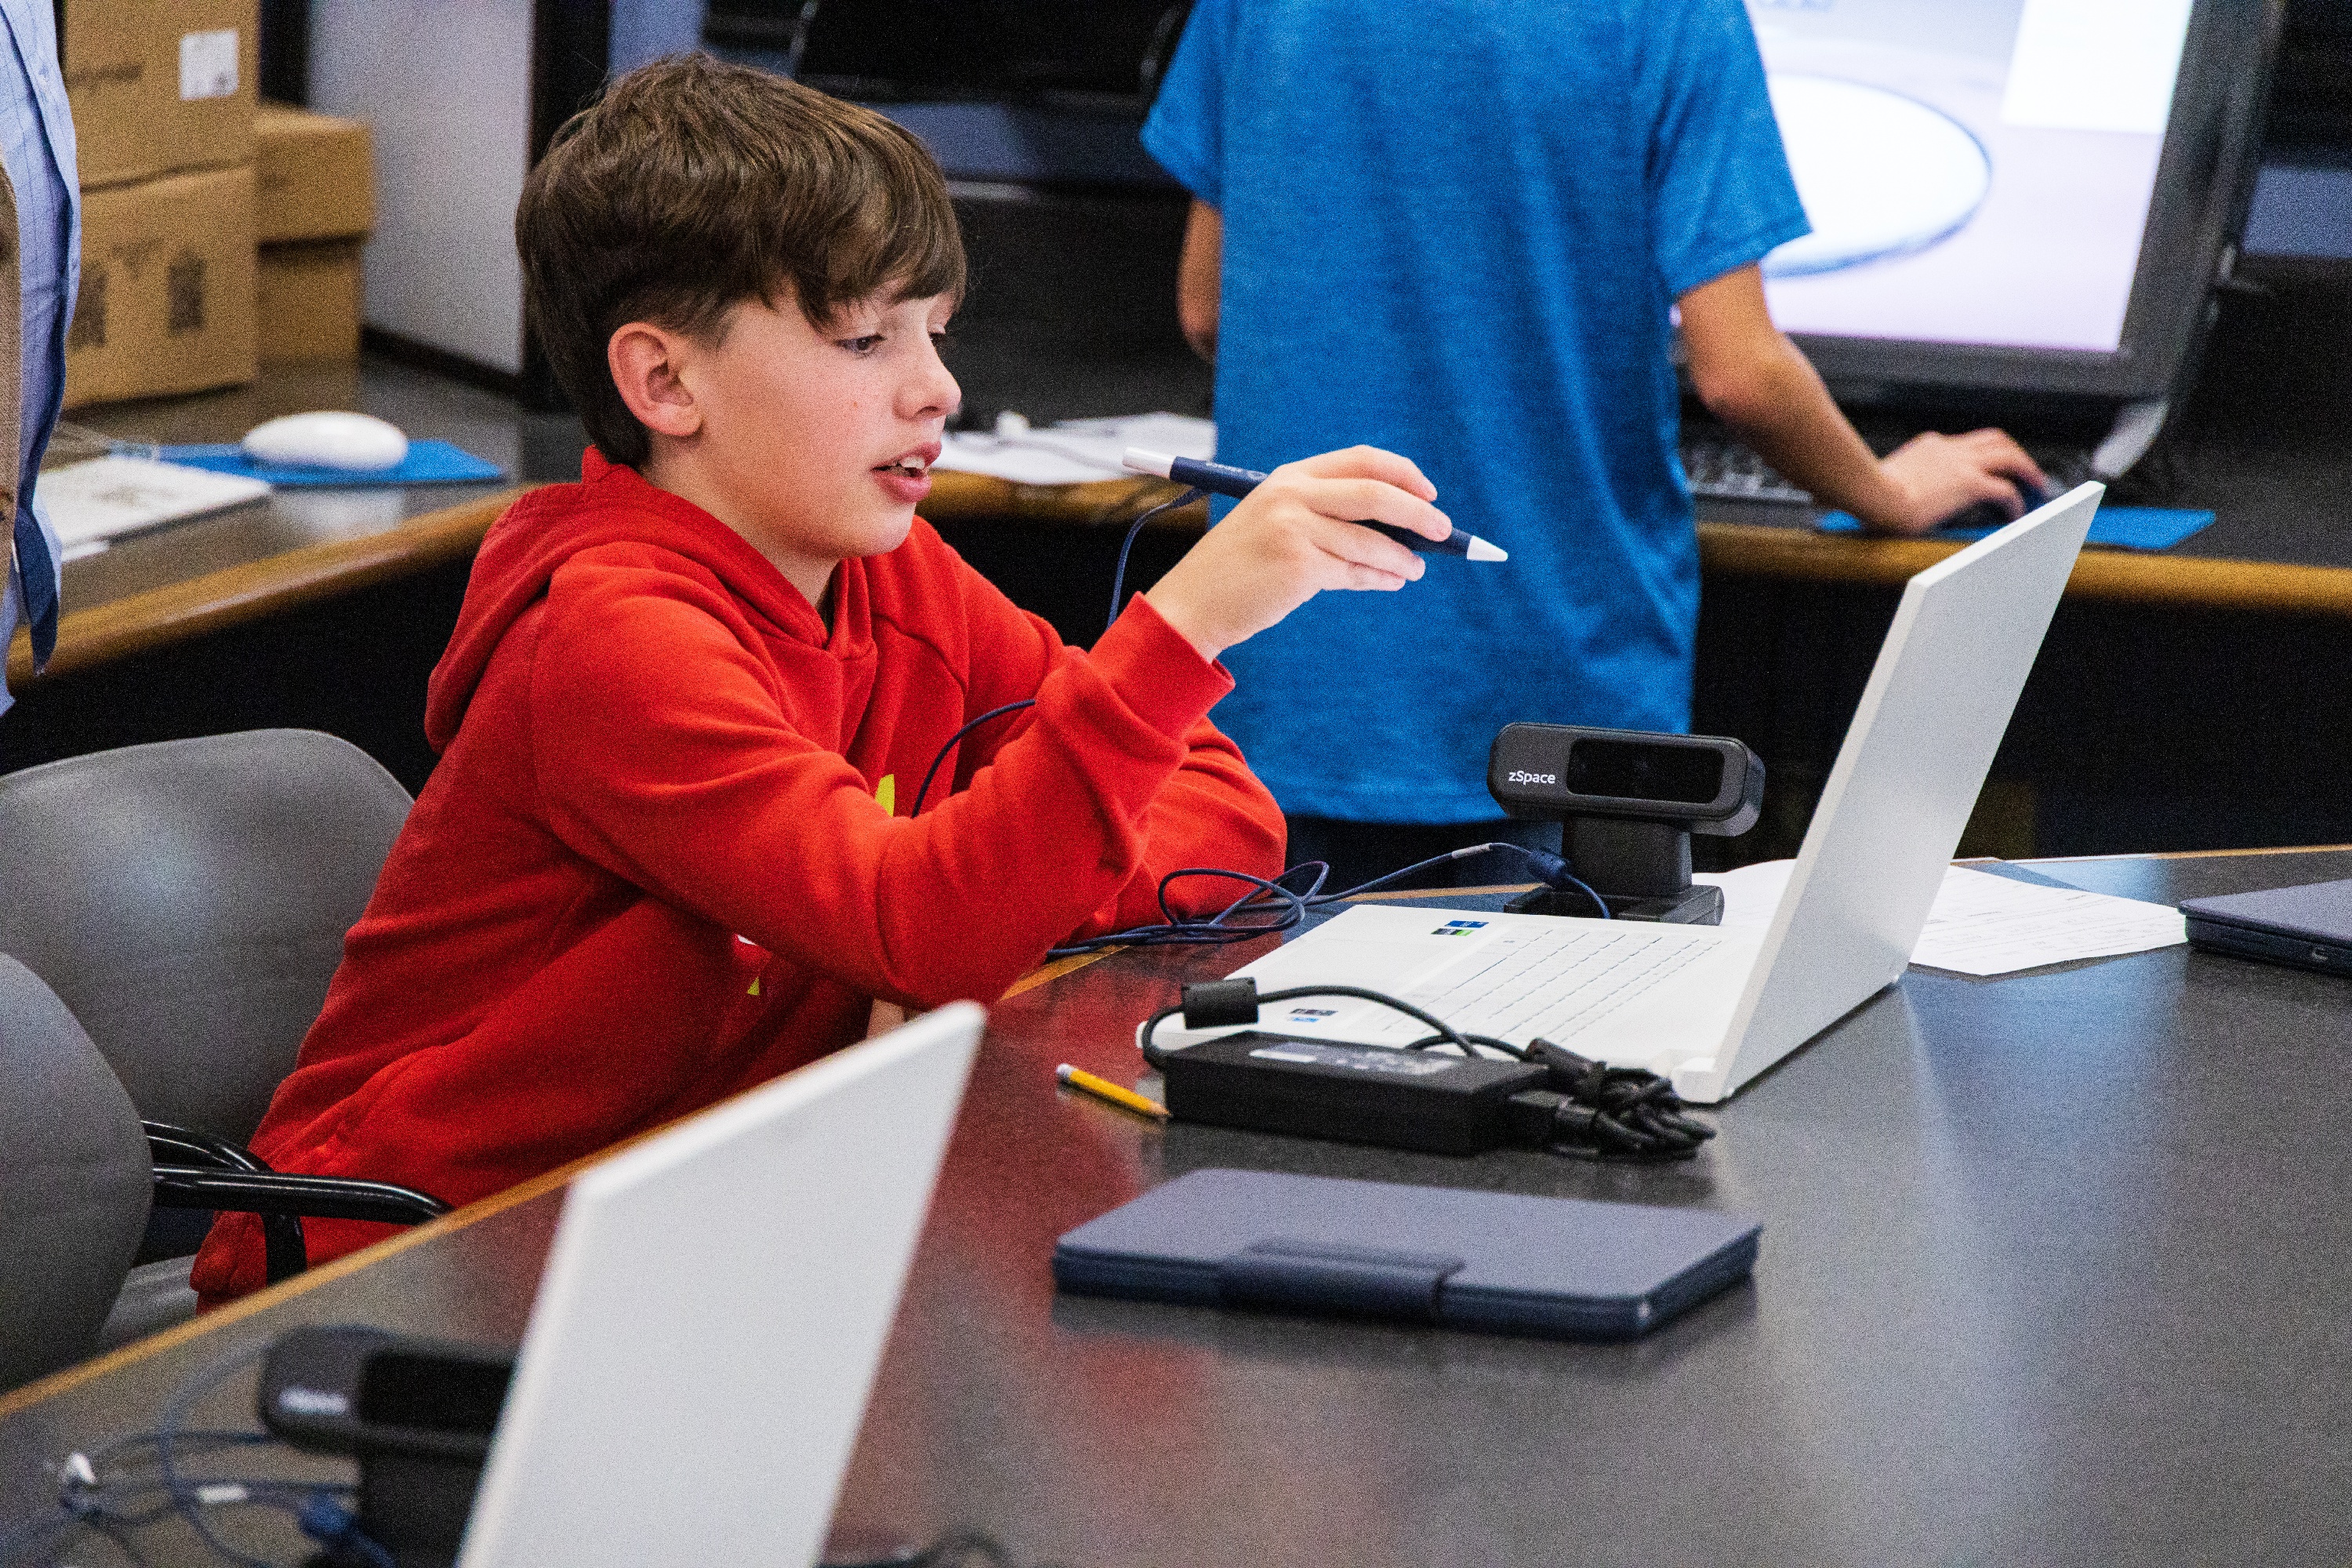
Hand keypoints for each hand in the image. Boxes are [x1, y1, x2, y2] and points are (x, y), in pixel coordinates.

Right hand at [1143, 446, 1450, 660]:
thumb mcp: (1277, 525)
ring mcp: (1294, 529)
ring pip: (1371, 541)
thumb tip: (1399, 528)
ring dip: (1401, 558)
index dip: (1402, 473)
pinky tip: (1392, 582)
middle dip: (1418, 512)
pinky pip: (1355, 572)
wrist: (1194, 605)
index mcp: (1289, 477)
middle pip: (1375, 493)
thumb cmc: (1240, 570)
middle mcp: (1292, 495)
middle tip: (1444, 530)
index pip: (1361, 460)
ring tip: (1415, 570)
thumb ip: (1326, 516)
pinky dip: (1379, 578)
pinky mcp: (1298, 566)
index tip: (1428, 493)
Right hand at [1869, 429, 2049, 536]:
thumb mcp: (1887, 480)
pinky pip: (2006, 491)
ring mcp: (1962, 465)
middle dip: (2016, 454)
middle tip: (2027, 471)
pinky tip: (2016, 514)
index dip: (1984, 454)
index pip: (1967, 443)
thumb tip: (1892, 497)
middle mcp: (1950, 449)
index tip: (1990, 467)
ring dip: (2028, 470)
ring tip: (2037, 487)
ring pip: (2010, 457)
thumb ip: (1901, 481)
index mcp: (1930, 446)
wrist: (1870, 494)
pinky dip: (2016, 502)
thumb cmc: (1868, 493)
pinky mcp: (1970, 484)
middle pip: (1996, 440)